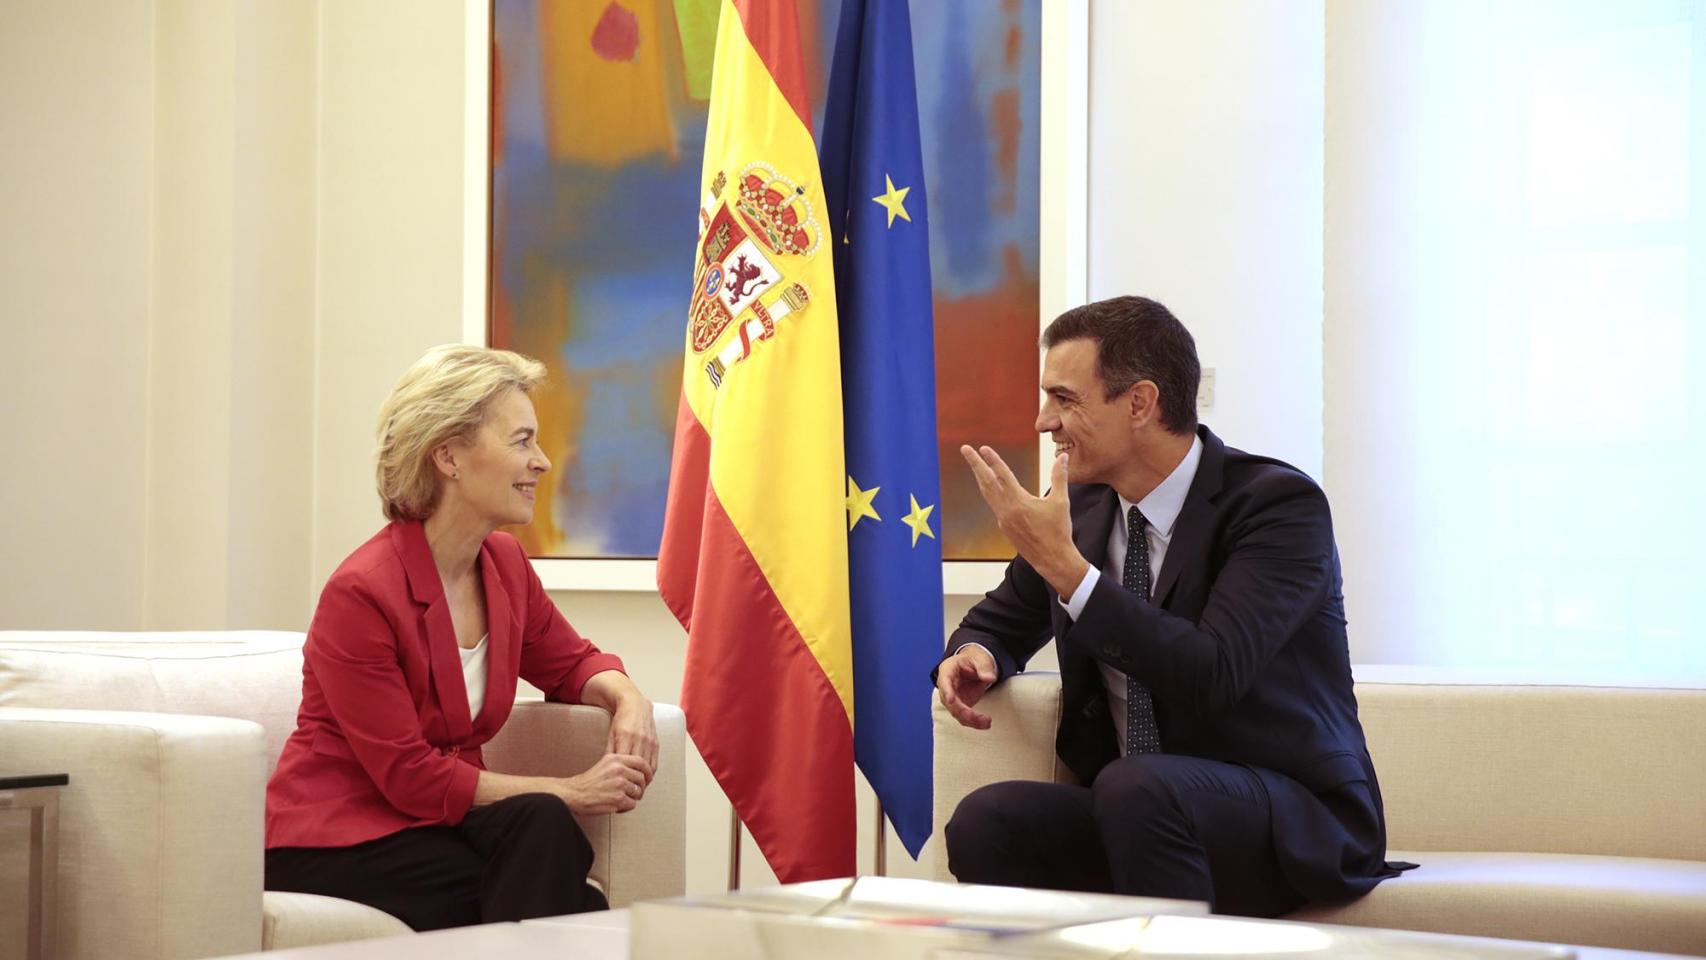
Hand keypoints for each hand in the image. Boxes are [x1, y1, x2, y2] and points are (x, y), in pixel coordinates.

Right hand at [558, 753, 650, 814]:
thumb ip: (621, 763)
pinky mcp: (618, 799)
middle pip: (642, 779)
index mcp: (616, 759)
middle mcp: (619, 770)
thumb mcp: (605, 763)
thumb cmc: (589, 781)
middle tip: (631, 792)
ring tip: (620, 798)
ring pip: (638, 792)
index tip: (648, 777)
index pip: (641, 762)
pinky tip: (616, 805)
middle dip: (639, 787)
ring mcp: (619, 784)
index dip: (647, 771)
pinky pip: (632, 804)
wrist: (575, 794)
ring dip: (632, 798)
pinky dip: (626, 807)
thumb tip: (639, 769)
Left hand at [607, 694, 658, 783]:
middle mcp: (639, 739)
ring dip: (644, 780)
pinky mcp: (656, 743)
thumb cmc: (621, 720)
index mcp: (625, 737)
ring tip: (638, 789)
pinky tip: (646, 779)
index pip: (624, 763)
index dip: (622, 776)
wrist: (636, 705)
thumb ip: (610, 751)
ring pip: (648, 767)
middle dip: (634, 782)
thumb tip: (606, 769)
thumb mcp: (611, 735)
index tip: (619, 786)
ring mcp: (649, 741)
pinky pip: (655, 762)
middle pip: (637, 767)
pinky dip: (651, 773)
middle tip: (629, 793)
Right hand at [936, 644, 997, 729]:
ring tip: (987, 722)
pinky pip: (964, 717)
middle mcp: (946, 686)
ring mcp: (952, 698)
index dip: (947, 692)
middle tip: (979, 717)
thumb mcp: (980, 658)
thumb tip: (990, 678)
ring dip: (971, 720)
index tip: (951, 700)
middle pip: (950, 702)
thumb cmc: (974, 659)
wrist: (974, 665)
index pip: (944, 682)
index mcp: (948, 670)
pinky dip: (974, 722)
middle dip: (963, 711)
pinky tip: (985, 723)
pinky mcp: (960, 706)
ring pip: (956, 713)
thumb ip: (984, 667)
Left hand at [960, 446, 1088, 596]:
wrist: (1053, 559)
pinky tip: (990, 487)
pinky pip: (994, 505)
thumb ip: (1059, 476)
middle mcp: (1006, 510)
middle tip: (965, 449)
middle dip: (975, 464)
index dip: (992, 459)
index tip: (983, 448)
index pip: (1002, 475)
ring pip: (987, 494)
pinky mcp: (1004, 528)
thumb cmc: (1059, 531)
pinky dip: (989, 492)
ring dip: (980, 477)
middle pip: (986, 482)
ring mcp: (1003, 520)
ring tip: (975, 465)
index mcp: (1019, 502)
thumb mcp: (1061, 501)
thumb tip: (1062, 457)